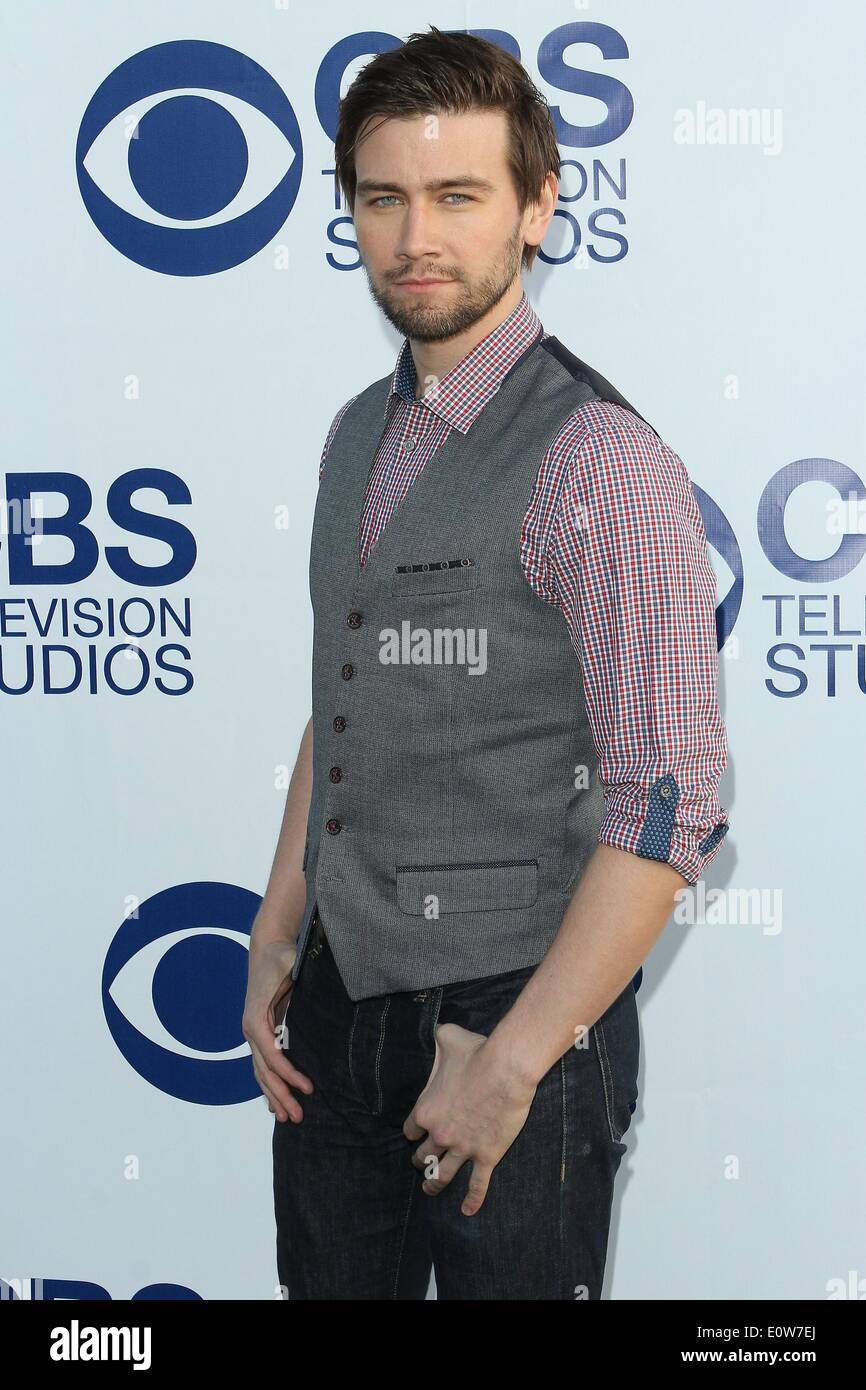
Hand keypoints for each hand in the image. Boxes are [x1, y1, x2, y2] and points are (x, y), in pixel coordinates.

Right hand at [243, 939, 313, 1122]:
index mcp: (256, 1018)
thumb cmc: (282, 956)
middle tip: (297, 1118)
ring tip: (286, 1118)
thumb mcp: (292, 965)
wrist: (267, 946)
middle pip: (264, 1071)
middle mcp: (251, 1029)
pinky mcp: (260, 1032)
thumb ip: (299, 979)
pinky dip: (269, 1084)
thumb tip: (319, 994)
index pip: (272, 1055)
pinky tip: (275, 1102)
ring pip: (260, 1072)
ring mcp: (253, 1032)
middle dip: (280, 1095)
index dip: (289, 1074)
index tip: (309, 1089)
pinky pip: (263, 1063)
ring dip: (273, 1096)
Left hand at [403, 1021, 537, 1215]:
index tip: (416, 1132)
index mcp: (426, 1110)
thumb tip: (437, 1029)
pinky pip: (477, 1185)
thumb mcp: (448, 1037)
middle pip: (424, 1155)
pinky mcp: (486, 1156)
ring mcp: (463, 1148)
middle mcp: (440, 1134)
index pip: (411, 1129)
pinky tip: (467, 1211)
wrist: (506, 1069)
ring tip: (430, 1190)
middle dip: (421, 1159)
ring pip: (443, 1175)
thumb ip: (438, 1037)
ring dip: (435, 1185)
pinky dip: (472, 1200)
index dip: (413, 1131)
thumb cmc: (476, 1052)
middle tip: (422, 1162)